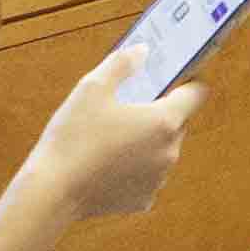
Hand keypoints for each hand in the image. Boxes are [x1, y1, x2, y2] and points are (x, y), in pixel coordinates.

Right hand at [18, 37, 200, 225]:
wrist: (52, 192)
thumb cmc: (73, 137)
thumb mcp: (92, 88)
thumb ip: (122, 64)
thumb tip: (143, 51)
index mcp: (164, 121)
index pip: (197, 92)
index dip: (187, 80)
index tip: (171, 77)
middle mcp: (170, 151)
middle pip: (176, 122)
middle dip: (157, 111)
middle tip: (128, 105)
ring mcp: (158, 178)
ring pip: (161, 150)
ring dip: (145, 141)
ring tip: (111, 135)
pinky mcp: (143, 199)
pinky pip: (146, 175)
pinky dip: (133, 168)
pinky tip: (106, 162)